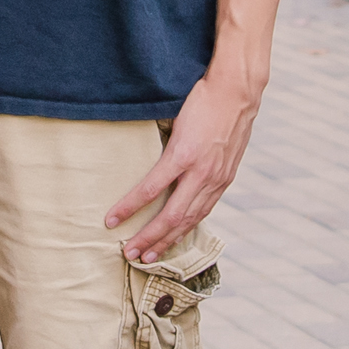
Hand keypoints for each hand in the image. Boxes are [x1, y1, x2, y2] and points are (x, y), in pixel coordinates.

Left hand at [106, 69, 262, 260]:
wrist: (237, 92)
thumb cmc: (201, 98)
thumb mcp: (174, 117)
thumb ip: (160, 143)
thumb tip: (137, 159)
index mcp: (183, 154)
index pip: (151, 189)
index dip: (129, 208)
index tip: (110, 221)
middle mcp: (201, 171)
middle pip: (171, 215)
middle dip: (148, 237)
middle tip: (128, 254)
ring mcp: (216, 178)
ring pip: (189, 219)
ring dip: (168, 240)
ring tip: (149, 256)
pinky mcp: (225, 179)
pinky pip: (205, 209)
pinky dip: (188, 227)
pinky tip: (176, 237)